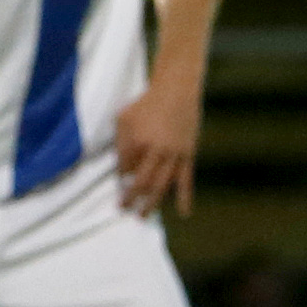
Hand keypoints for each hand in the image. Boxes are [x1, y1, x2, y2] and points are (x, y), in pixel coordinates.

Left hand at [114, 76, 201, 214]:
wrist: (176, 90)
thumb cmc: (146, 103)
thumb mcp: (124, 117)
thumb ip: (119, 141)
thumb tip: (120, 166)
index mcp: (138, 141)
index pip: (124, 168)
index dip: (120, 176)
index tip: (120, 181)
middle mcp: (156, 151)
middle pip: (141, 183)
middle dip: (130, 198)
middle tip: (122, 209)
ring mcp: (173, 155)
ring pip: (161, 186)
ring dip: (151, 203)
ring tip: (142, 216)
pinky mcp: (188, 155)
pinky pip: (186, 180)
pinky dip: (185, 198)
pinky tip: (183, 213)